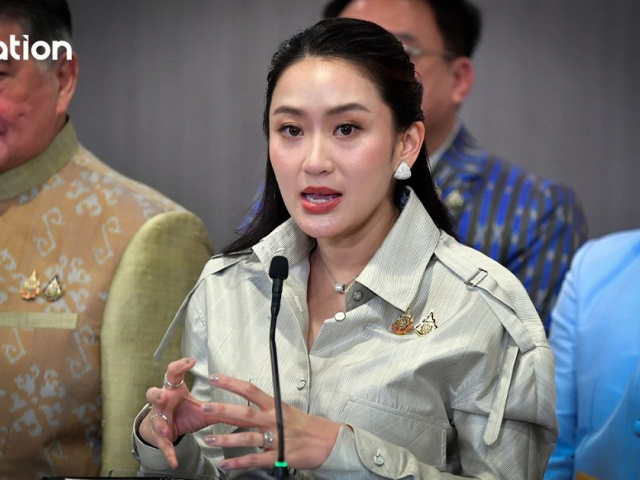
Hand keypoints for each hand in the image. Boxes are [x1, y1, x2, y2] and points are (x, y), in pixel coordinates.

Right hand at [139, 357, 211, 468]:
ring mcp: (159, 419)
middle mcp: (163, 402)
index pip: (173, 373)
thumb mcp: (203, 409)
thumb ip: (222, 410)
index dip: (180, 365)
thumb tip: (245, 412)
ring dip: (160, 423)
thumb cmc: (184, 412)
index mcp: (174, 390)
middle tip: (163, 394)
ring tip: (166, 428)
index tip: (191, 361)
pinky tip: (174, 461)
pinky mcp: (160, 436)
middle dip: (157, 394)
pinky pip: (163, 444)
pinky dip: (168, 453)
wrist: (166, 429)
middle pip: (154, 394)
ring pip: (155, 419)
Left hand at [202, 374, 340, 471]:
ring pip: (247, 437)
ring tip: (209, 439)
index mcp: (275, 406)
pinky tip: (226, 464)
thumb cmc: (307, 425)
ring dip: (226, 439)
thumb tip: (249, 406)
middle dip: (222, 410)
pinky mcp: (279, 456)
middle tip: (204, 407)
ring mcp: (276, 438)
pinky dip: (239, 462)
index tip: (215, 378)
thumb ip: (267, 409)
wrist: (328, 441)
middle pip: (245, 413)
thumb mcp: (287, 410)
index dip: (231, 383)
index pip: (250, 390)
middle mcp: (274, 420)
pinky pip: (255, 459)